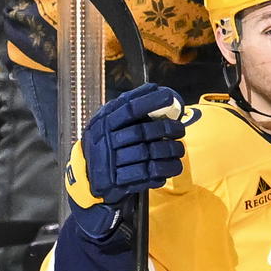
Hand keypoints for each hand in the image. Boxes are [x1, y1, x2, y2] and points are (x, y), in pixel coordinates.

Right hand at [67, 82, 185, 210]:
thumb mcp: (108, 122)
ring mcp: (111, 163)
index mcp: (103, 123)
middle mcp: (105, 141)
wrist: (89, 177)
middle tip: (181, 129)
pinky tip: (173, 166)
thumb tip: (153, 87)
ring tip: (179, 149)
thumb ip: (127, 107)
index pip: (128, 109)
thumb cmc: (106, 143)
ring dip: (168, 151)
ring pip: (146, 154)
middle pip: (141, 132)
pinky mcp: (118, 182)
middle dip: (165, 129)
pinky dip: (163, 170)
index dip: (150, 101)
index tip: (169, 97)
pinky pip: (146, 176)